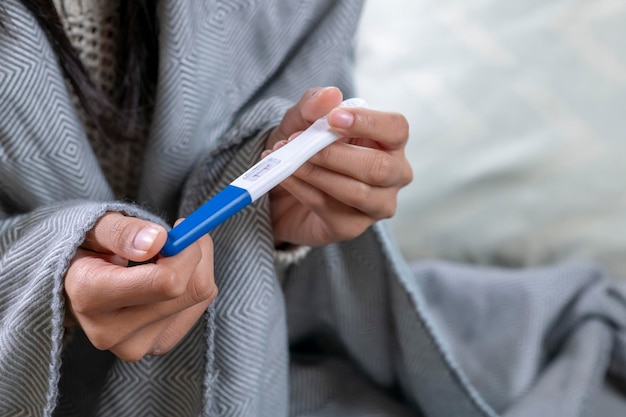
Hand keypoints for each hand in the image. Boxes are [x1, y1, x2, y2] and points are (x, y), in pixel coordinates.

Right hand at [64, 212, 216, 361]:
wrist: (76, 284)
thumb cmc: (88, 249)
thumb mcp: (96, 227)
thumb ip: (123, 232)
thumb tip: (158, 241)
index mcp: (90, 295)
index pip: (166, 282)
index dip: (185, 251)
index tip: (177, 230)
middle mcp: (111, 330)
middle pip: (189, 290)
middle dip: (193, 255)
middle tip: (175, 238)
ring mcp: (136, 345)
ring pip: (199, 297)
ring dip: (195, 268)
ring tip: (162, 259)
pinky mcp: (156, 346)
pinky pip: (198, 308)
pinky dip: (192, 285)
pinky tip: (166, 279)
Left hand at [265, 86, 412, 246]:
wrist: (280, 189)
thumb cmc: (304, 149)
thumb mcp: (301, 120)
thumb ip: (313, 104)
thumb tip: (330, 95)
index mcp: (389, 142)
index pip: (396, 129)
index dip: (368, 122)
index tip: (333, 118)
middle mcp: (392, 175)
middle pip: (379, 167)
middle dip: (335, 154)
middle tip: (299, 143)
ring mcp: (376, 205)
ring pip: (356, 192)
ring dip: (316, 173)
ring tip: (287, 160)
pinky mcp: (351, 227)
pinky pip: (329, 207)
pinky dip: (302, 189)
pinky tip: (285, 178)